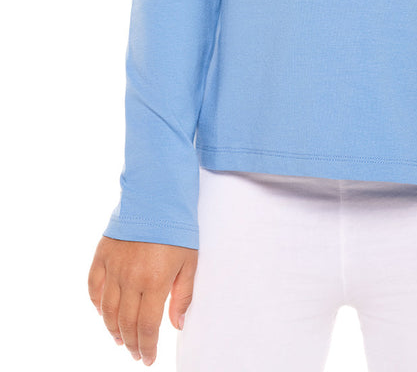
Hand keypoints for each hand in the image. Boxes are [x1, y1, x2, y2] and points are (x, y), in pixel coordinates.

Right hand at [88, 236, 197, 364]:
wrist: (157, 194)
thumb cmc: (177, 227)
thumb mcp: (189, 262)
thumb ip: (183, 295)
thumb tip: (177, 325)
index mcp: (154, 282)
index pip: (147, 327)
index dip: (147, 347)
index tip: (148, 358)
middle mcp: (130, 278)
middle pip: (126, 323)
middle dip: (131, 343)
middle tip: (136, 353)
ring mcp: (113, 267)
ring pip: (107, 310)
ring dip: (112, 330)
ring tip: (120, 340)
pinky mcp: (102, 254)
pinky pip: (93, 286)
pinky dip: (96, 304)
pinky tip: (103, 313)